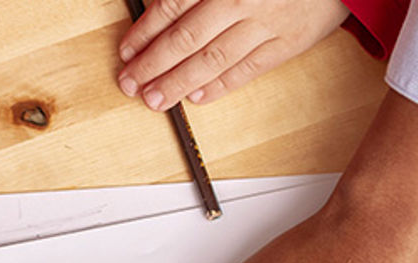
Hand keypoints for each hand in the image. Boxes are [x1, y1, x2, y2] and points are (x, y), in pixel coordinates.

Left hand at [116, 0, 350, 109]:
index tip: (127, 50)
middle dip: (154, 64)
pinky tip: (197, 96)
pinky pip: (249, 70)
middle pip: (187, 39)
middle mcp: (244, 0)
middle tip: (131, 83)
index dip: (145, 32)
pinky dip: (221, 86)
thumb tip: (162, 7)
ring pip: (214, 60)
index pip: (173, 6)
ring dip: (180, 83)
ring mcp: (268, 24)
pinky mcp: (290, 43)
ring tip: (156, 98)